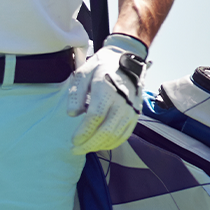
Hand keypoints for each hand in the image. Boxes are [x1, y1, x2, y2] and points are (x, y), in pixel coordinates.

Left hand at [67, 34, 149, 154]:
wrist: (126, 60)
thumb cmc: (100, 67)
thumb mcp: (82, 73)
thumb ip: (76, 93)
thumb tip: (73, 114)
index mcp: (107, 88)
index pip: (95, 116)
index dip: (84, 131)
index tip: (73, 140)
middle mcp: (122, 100)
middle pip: (107, 130)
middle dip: (89, 144)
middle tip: (75, 150)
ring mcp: (131, 108)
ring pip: (117, 135)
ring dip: (100, 146)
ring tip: (85, 149)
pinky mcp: (136, 113)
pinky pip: (126, 134)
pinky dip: (112, 143)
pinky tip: (100, 145)